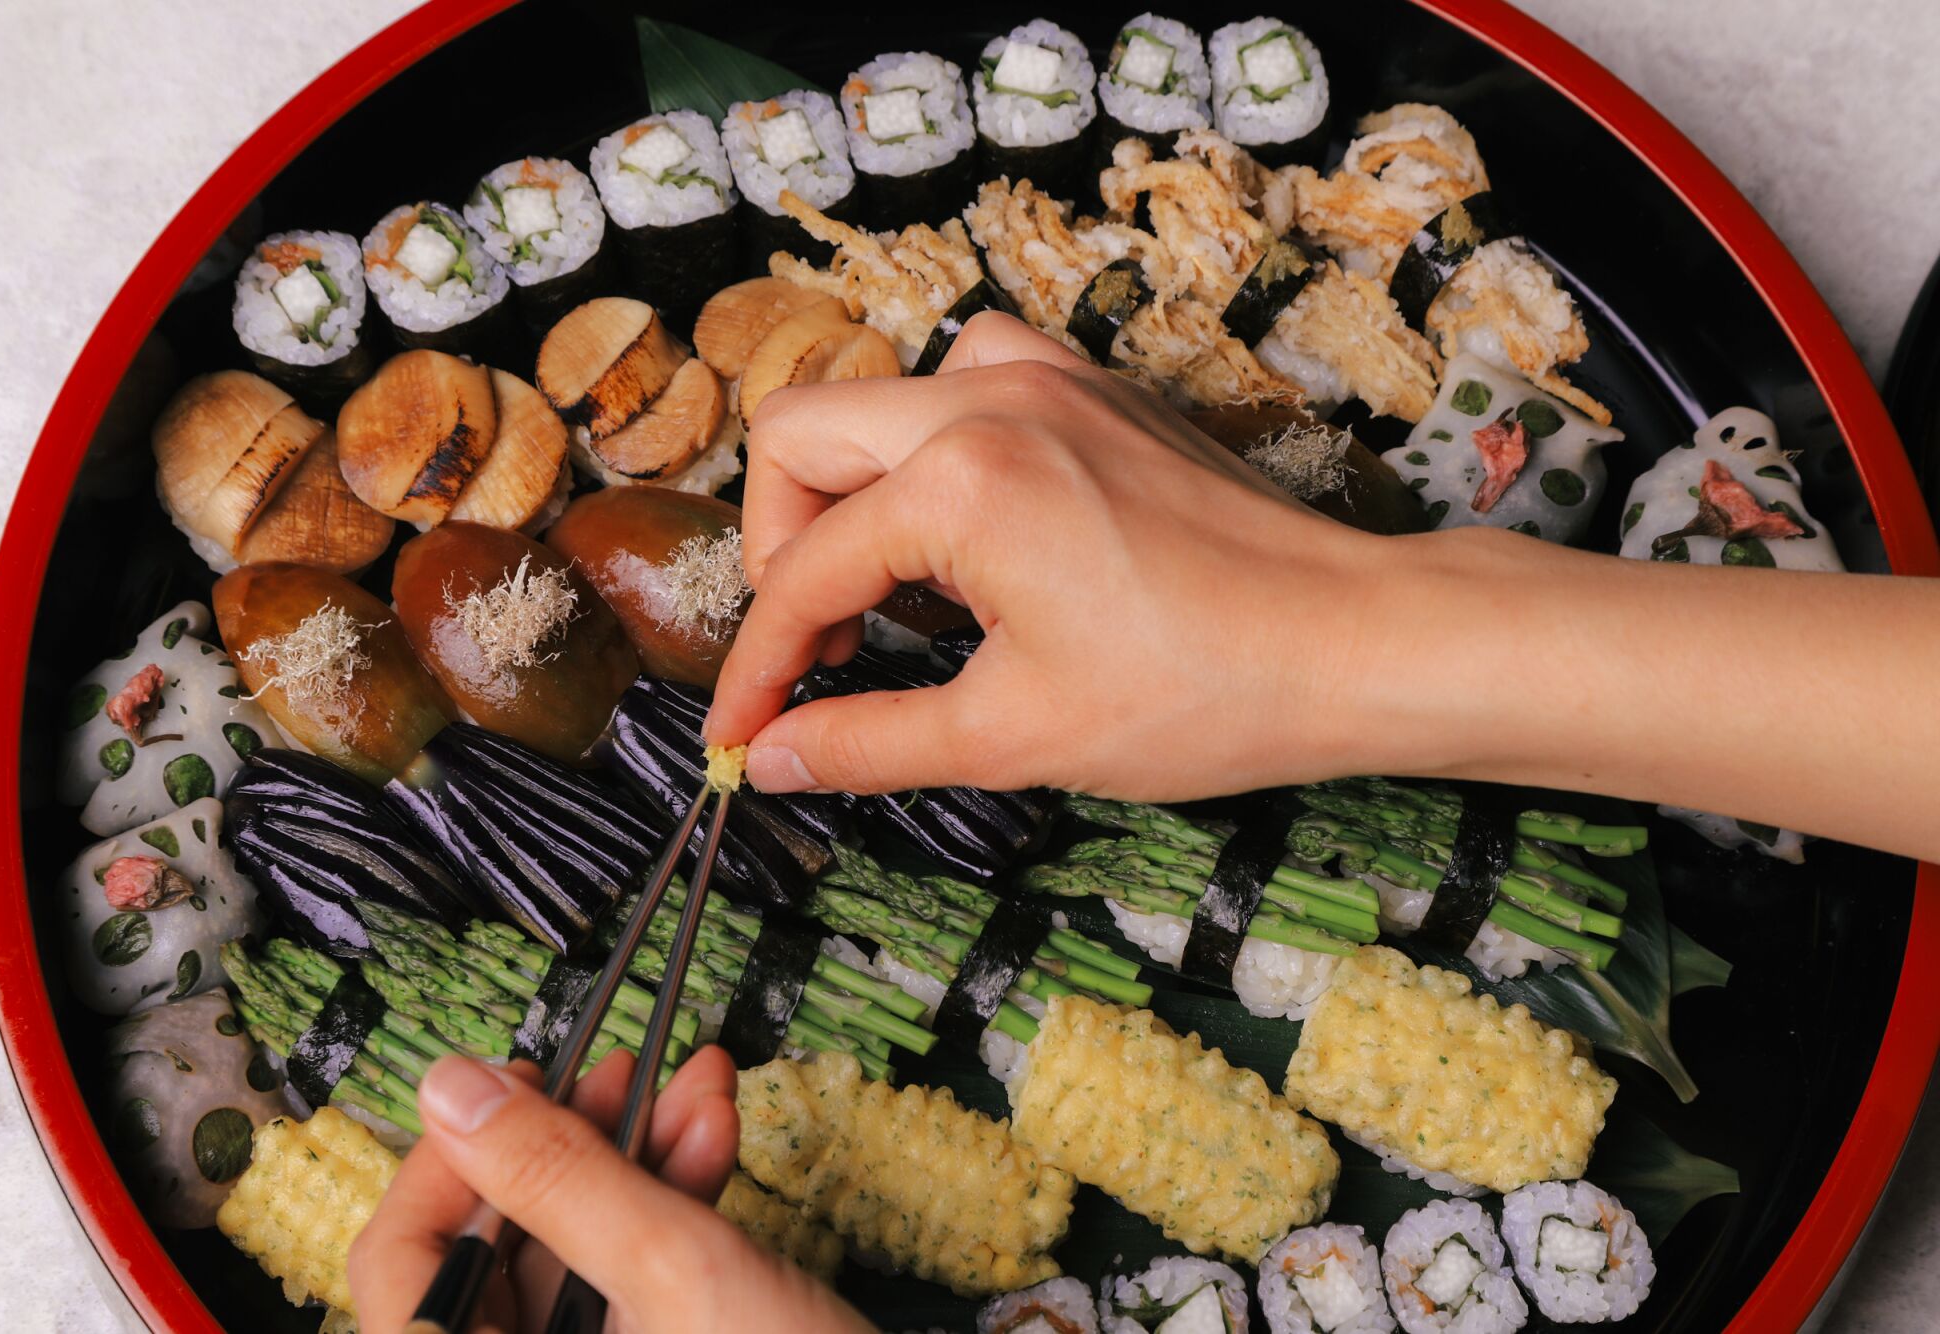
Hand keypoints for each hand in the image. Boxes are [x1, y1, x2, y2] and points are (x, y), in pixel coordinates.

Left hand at [349, 1046, 872, 1333]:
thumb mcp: (673, 1271)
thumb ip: (556, 1177)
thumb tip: (453, 1088)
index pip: (401, 1268)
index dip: (446, 1163)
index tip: (503, 1088)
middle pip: (495, 1255)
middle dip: (567, 1145)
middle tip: (615, 1071)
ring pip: (574, 1258)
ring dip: (635, 1160)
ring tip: (690, 1086)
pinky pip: (631, 1281)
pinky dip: (671, 1206)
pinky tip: (712, 1137)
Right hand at [706, 312, 1434, 798]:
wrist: (1355, 642)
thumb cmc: (1202, 694)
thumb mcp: (1014, 736)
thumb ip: (868, 742)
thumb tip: (772, 760)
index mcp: (960, 482)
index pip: (803, 575)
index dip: (757, 668)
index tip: (744, 736)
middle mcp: (991, 397)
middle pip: (801, 438)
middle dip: (781, 549)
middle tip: (823, 645)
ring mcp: (1050, 374)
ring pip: (880, 396)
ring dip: (857, 487)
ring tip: (900, 590)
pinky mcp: (1095, 385)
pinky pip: (966, 380)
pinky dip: (935, 447)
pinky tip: (973, 527)